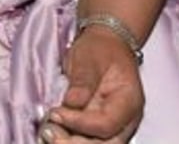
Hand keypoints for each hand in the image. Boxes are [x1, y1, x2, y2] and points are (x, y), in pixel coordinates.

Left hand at [40, 27, 142, 142]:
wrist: (106, 44)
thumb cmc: (102, 48)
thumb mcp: (91, 56)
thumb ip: (84, 79)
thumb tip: (72, 102)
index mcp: (129, 100)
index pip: (106, 124)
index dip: (80, 123)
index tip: (56, 113)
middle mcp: (125, 121)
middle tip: (49, 131)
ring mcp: (113, 128)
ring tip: (49, 132)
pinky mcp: (98, 131)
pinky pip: (87, 143)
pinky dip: (69, 141)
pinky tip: (53, 133)